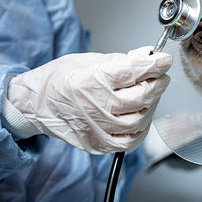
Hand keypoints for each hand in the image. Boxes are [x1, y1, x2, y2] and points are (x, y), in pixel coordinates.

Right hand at [7, 46, 171, 153]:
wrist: (36, 103)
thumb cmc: (60, 79)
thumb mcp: (89, 60)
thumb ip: (121, 60)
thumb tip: (148, 57)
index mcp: (91, 80)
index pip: (133, 71)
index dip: (155, 65)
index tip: (165, 61)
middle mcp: (93, 106)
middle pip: (141, 97)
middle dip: (157, 84)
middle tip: (160, 77)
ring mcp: (96, 128)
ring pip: (140, 120)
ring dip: (151, 105)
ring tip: (149, 95)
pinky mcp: (97, 143)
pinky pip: (130, 141)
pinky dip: (141, 128)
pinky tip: (141, 115)